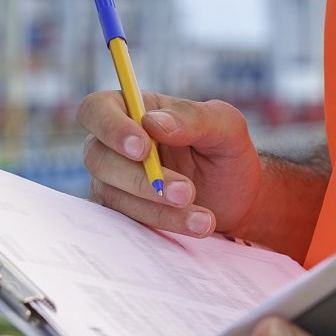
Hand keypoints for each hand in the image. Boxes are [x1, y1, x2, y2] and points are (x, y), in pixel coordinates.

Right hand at [78, 91, 261, 238]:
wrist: (239, 200)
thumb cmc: (227, 153)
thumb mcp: (225, 126)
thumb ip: (193, 117)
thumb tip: (153, 123)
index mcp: (133, 111)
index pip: (96, 109)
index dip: (110, 128)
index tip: (143, 148)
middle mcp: (114, 146)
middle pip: (98, 158)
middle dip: (141, 179)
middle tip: (185, 191)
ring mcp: (114, 183)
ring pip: (113, 195)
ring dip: (158, 208)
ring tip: (204, 217)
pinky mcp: (122, 214)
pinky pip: (125, 223)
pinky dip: (162, 225)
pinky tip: (196, 226)